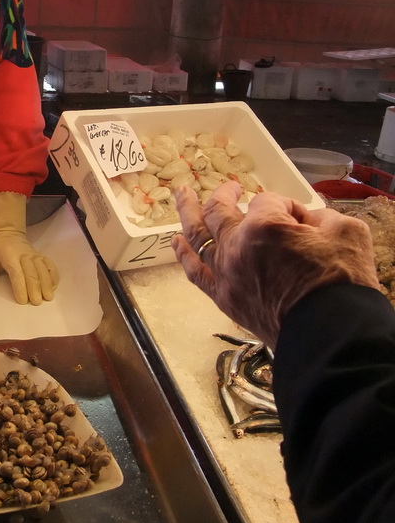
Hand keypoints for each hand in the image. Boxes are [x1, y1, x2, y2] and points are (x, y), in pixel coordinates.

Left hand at [0, 191, 58, 304]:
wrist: (6, 232)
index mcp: (10, 258)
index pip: (17, 274)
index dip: (20, 288)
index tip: (23, 301)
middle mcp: (25, 256)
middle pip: (32, 274)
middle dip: (35, 289)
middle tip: (37, 302)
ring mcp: (35, 255)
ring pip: (43, 270)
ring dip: (46, 284)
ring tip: (48, 297)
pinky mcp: (41, 255)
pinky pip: (50, 265)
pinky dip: (54, 275)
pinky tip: (54, 286)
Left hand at [172, 180, 378, 346]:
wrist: (330, 336)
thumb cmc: (342, 284)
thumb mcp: (346, 233)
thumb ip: (321, 216)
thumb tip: (305, 219)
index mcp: (266, 225)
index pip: (269, 202)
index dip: (288, 206)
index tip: (303, 220)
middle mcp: (237, 245)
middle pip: (221, 209)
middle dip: (225, 193)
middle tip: (230, 186)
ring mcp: (225, 272)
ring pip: (198, 235)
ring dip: (188, 210)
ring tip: (181, 193)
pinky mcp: (223, 297)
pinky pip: (194, 271)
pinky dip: (183, 254)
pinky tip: (176, 241)